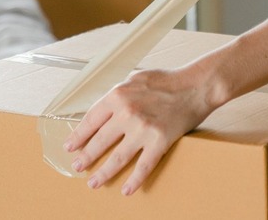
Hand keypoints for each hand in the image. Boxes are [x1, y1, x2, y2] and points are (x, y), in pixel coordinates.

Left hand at [64, 66, 212, 194]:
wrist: (197, 85)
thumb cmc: (168, 80)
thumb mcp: (137, 78)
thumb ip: (119, 94)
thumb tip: (102, 110)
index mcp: (119, 95)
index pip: (90, 120)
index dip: (78, 135)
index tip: (71, 145)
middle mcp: (127, 113)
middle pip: (99, 142)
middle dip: (86, 157)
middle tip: (78, 166)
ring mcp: (143, 129)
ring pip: (116, 159)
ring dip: (102, 173)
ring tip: (94, 182)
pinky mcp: (159, 141)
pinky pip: (142, 167)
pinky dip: (133, 181)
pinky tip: (126, 189)